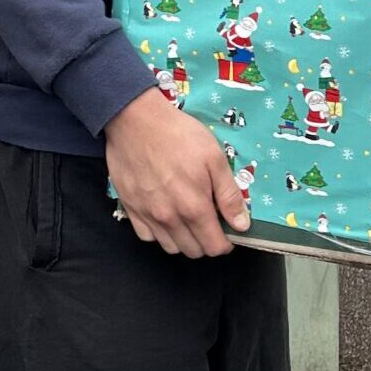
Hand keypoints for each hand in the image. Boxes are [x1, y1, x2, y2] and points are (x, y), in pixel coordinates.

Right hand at [104, 90, 248, 257]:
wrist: (135, 119)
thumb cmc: (178, 135)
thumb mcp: (214, 158)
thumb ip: (228, 195)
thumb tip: (241, 225)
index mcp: (194, 207)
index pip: (215, 247)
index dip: (225, 242)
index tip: (226, 229)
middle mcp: (170, 218)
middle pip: (193, 251)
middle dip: (206, 241)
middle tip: (208, 220)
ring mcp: (147, 215)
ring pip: (170, 247)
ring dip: (183, 240)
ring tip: (187, 219)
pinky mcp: (130, 207)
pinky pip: (147, 236)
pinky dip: (158, 233)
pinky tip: (164, 215)